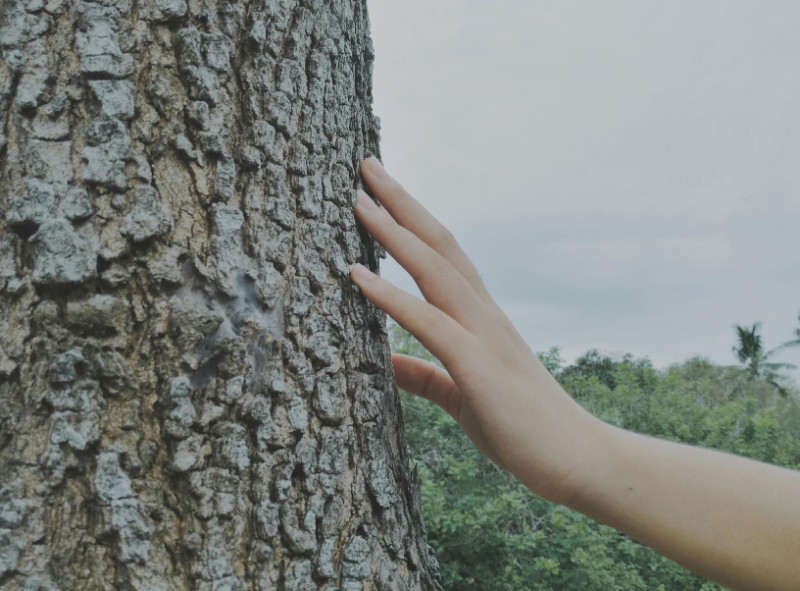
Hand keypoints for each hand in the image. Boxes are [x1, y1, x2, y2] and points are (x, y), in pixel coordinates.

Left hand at [350, 157, 604, 503]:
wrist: (578, 460)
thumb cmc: (521, 427)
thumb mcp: (457, 394)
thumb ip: (419, 373)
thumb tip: (380, 358)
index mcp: (479, 318)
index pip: (441, 256)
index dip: (410, 222)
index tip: (378, 193)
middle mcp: (482, 314)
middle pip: (438, 244)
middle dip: (401, 204)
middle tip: (367, 165)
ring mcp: (483, 335)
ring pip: (434, 269)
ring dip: (393, 233)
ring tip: (359, 200)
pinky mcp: (478, 366)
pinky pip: (429, 322)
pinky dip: (390, 295)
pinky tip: (356, 275)